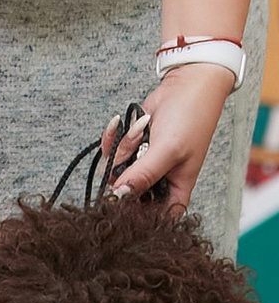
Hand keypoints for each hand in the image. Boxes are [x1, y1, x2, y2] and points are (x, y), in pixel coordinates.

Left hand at [108, 63, 234, 211]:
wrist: (184, 86)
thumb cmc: (189, 119)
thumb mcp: (168, 150)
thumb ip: (144, 174)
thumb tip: (120, 197)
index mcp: (176, 188)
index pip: (154, 216)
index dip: (136, 214)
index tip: (119, 201)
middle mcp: (158, 179)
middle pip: (127, 192)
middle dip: (124, 170)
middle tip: (135, 150)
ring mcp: (143, 162)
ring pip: (116, 169)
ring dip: (123, 147)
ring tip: (141, 130)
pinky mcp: (132, 146)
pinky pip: (112, 150)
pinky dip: (115, 137)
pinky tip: (123, 124)